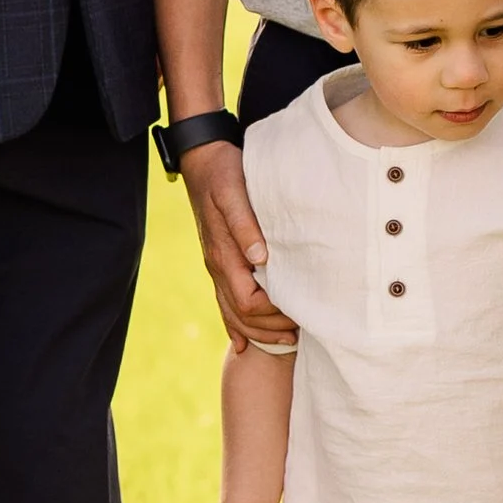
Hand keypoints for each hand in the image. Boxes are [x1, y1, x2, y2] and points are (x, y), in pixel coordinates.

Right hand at [182, 141, 297, 352]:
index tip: (299, 311)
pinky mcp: (219, 260)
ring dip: (257, 331)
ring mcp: (216, 265)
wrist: (203, 161)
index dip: (273, 313)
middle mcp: (217, 265)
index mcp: (223, 254)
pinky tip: (244, 341)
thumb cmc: (223, 174)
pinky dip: (234, 325)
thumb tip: (260, 259)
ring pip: (231, 312)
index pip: (247, 301)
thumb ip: (245, 225)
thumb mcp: (233, 193)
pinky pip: (224, 300)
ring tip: (286, 339)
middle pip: (240, 315)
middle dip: (269, 329)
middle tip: (300, 332)